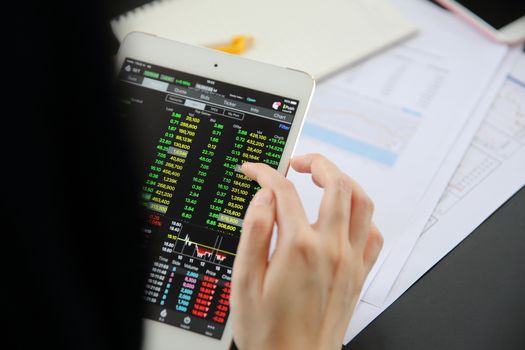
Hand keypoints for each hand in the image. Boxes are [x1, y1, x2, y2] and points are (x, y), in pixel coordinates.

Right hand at [231, 153, 382, 349]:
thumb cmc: (269, 332)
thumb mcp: (245, 282)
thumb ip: (254, 232)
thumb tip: (264, 197)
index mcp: (298, 248)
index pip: (284, 191)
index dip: (265, 173)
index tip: (254, 171)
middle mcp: (331, 249)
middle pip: (335, 184)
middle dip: (316, 162)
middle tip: (298, 162)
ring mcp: (350, 260)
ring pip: (362, 202)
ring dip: (345, 181)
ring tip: (325, 178)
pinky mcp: (360, 274)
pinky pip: (374, 234)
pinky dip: (363, 217)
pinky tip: (347, 217)